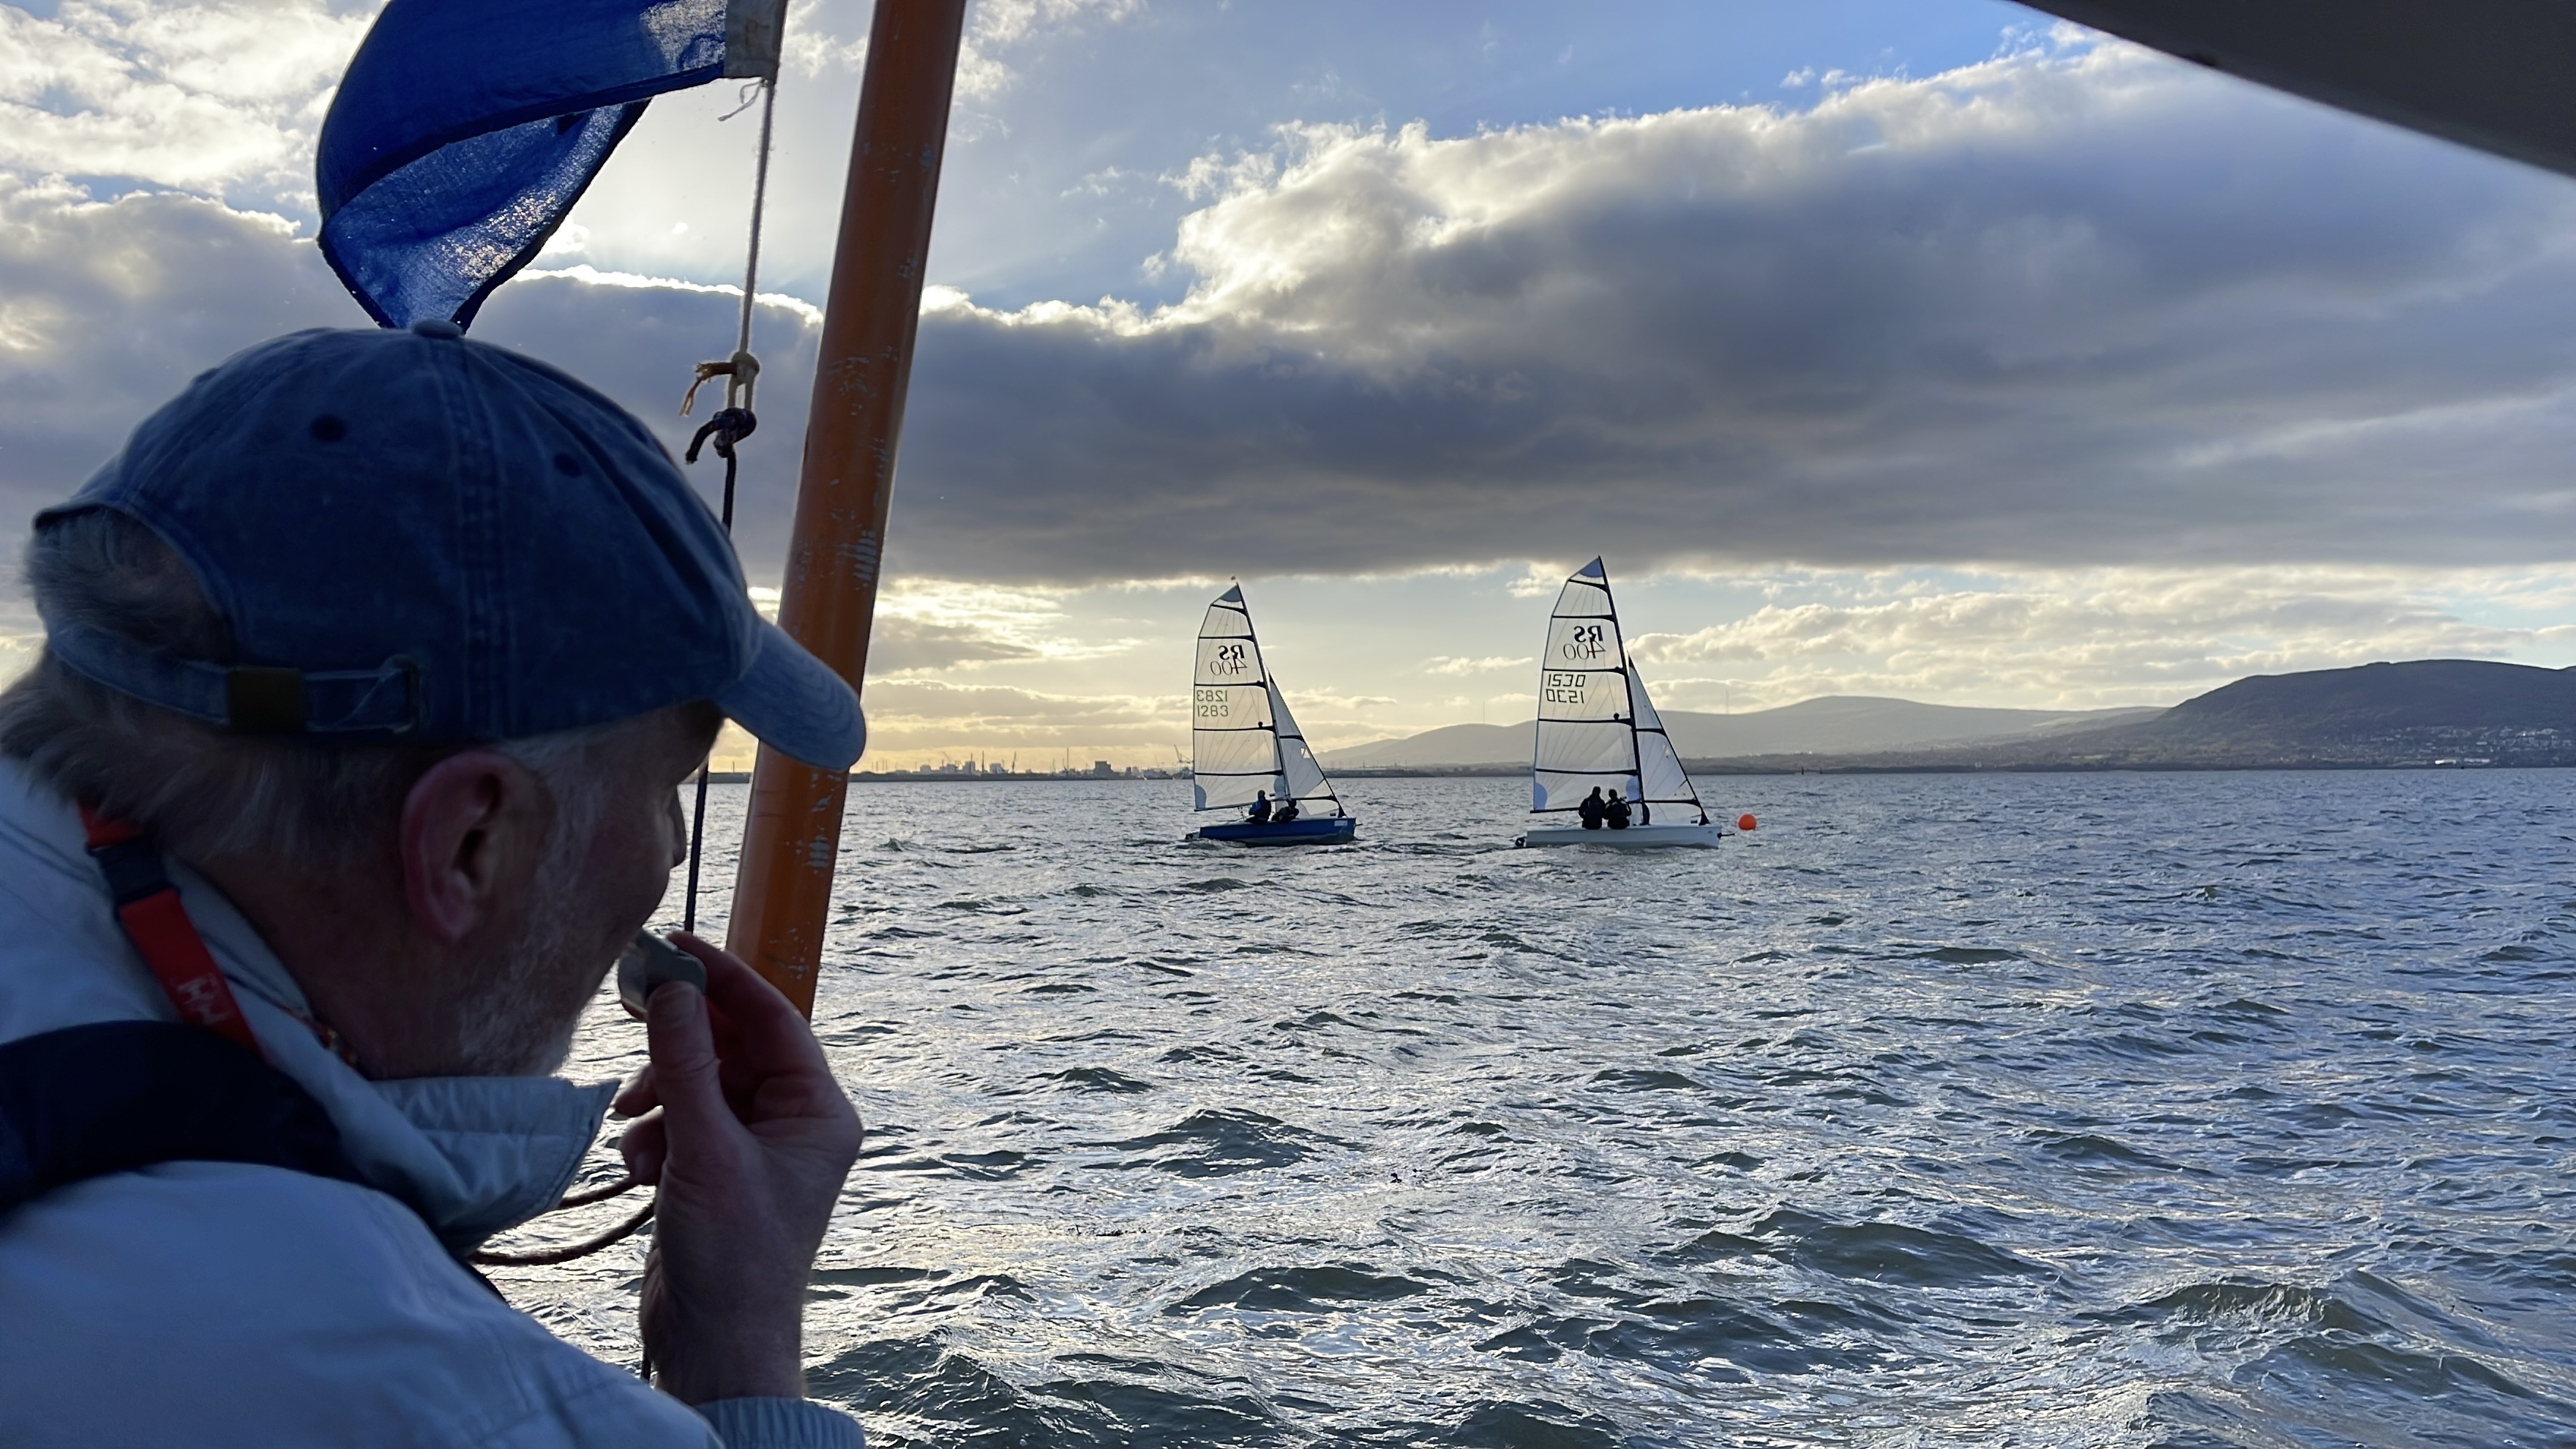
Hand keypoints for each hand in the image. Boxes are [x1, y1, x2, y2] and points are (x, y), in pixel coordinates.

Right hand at [615, 934, 862, 1403]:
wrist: (716, 1343)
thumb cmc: (734, 1255)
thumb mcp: (703, 1149)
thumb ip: (685, 1065)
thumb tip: (670, 989)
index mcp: (820, 1109)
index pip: (774, 1018)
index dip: (723, 977)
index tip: (675, 944)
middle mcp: (795, 1121)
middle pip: (732, 1045)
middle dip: (679, 1040)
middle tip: (631, 1005)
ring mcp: (754, 1145)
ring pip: (699, 1081)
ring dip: (659, 1094)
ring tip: (632, 1120)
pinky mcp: (716, 1168)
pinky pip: (681, 1120)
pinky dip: (653, 1132)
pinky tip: (637, 1166)